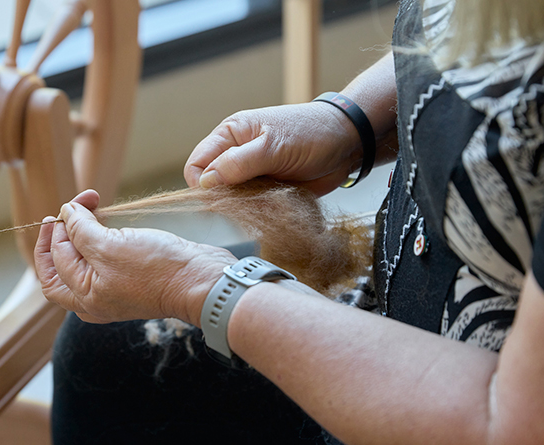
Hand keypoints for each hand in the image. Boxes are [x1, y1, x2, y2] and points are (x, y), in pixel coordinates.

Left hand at [34, 190, 237, 324]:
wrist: (202, 280)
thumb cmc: (157, 269)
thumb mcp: (109, 245)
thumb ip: (80, 230)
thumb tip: (65, 213)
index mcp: (84, 298)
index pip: (55, 261)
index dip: (58, 230)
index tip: (70, 207)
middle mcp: (95, 299)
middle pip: (60, 269)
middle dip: (60, 236)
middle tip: (68, 211)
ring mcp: (114, 291)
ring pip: (83, 262)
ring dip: (80, 234)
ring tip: (90, 210)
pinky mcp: (131, 279)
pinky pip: (104, 260)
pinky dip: (100, 240)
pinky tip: (107, 223)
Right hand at [184, 103, 360, 195]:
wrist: (348, 143)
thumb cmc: (311, 132)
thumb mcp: (272, 146)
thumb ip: (238, 163)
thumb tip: (206, 182)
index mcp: (230, 135)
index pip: (196, 165)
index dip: (203, 185)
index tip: (222, 197)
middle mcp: (236, 155)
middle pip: (212, 188)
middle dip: (228, 200)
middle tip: (253, 199)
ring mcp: (251, 175)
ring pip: (232, 202)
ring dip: (247, 208)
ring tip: (270, 200)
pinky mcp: (267, 191)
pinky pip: (253, 209)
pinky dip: (261, 213)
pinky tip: (277, 206)